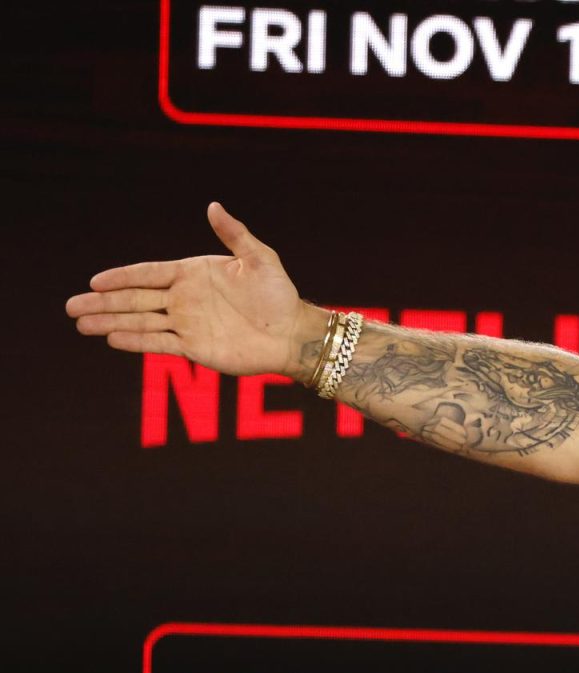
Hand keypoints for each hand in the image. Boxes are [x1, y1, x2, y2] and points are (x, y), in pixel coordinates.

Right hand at [65, 202, 325, 378]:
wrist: (294, 333)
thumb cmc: (280, 294)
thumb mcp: (260, 259)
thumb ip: (235, 235)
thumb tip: (213, 206)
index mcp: (193, 274)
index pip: (148, 274)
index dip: (122, 277)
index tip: (95, 281)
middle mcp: (184, 298)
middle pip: (135, 299)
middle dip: (103, 302)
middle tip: (71, 306)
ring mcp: (187, 323)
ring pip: (140, 322)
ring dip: (110, 323)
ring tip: (80, 324)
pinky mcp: (195, 347)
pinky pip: (159, 343)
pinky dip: (136, 342)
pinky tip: (111, 340)